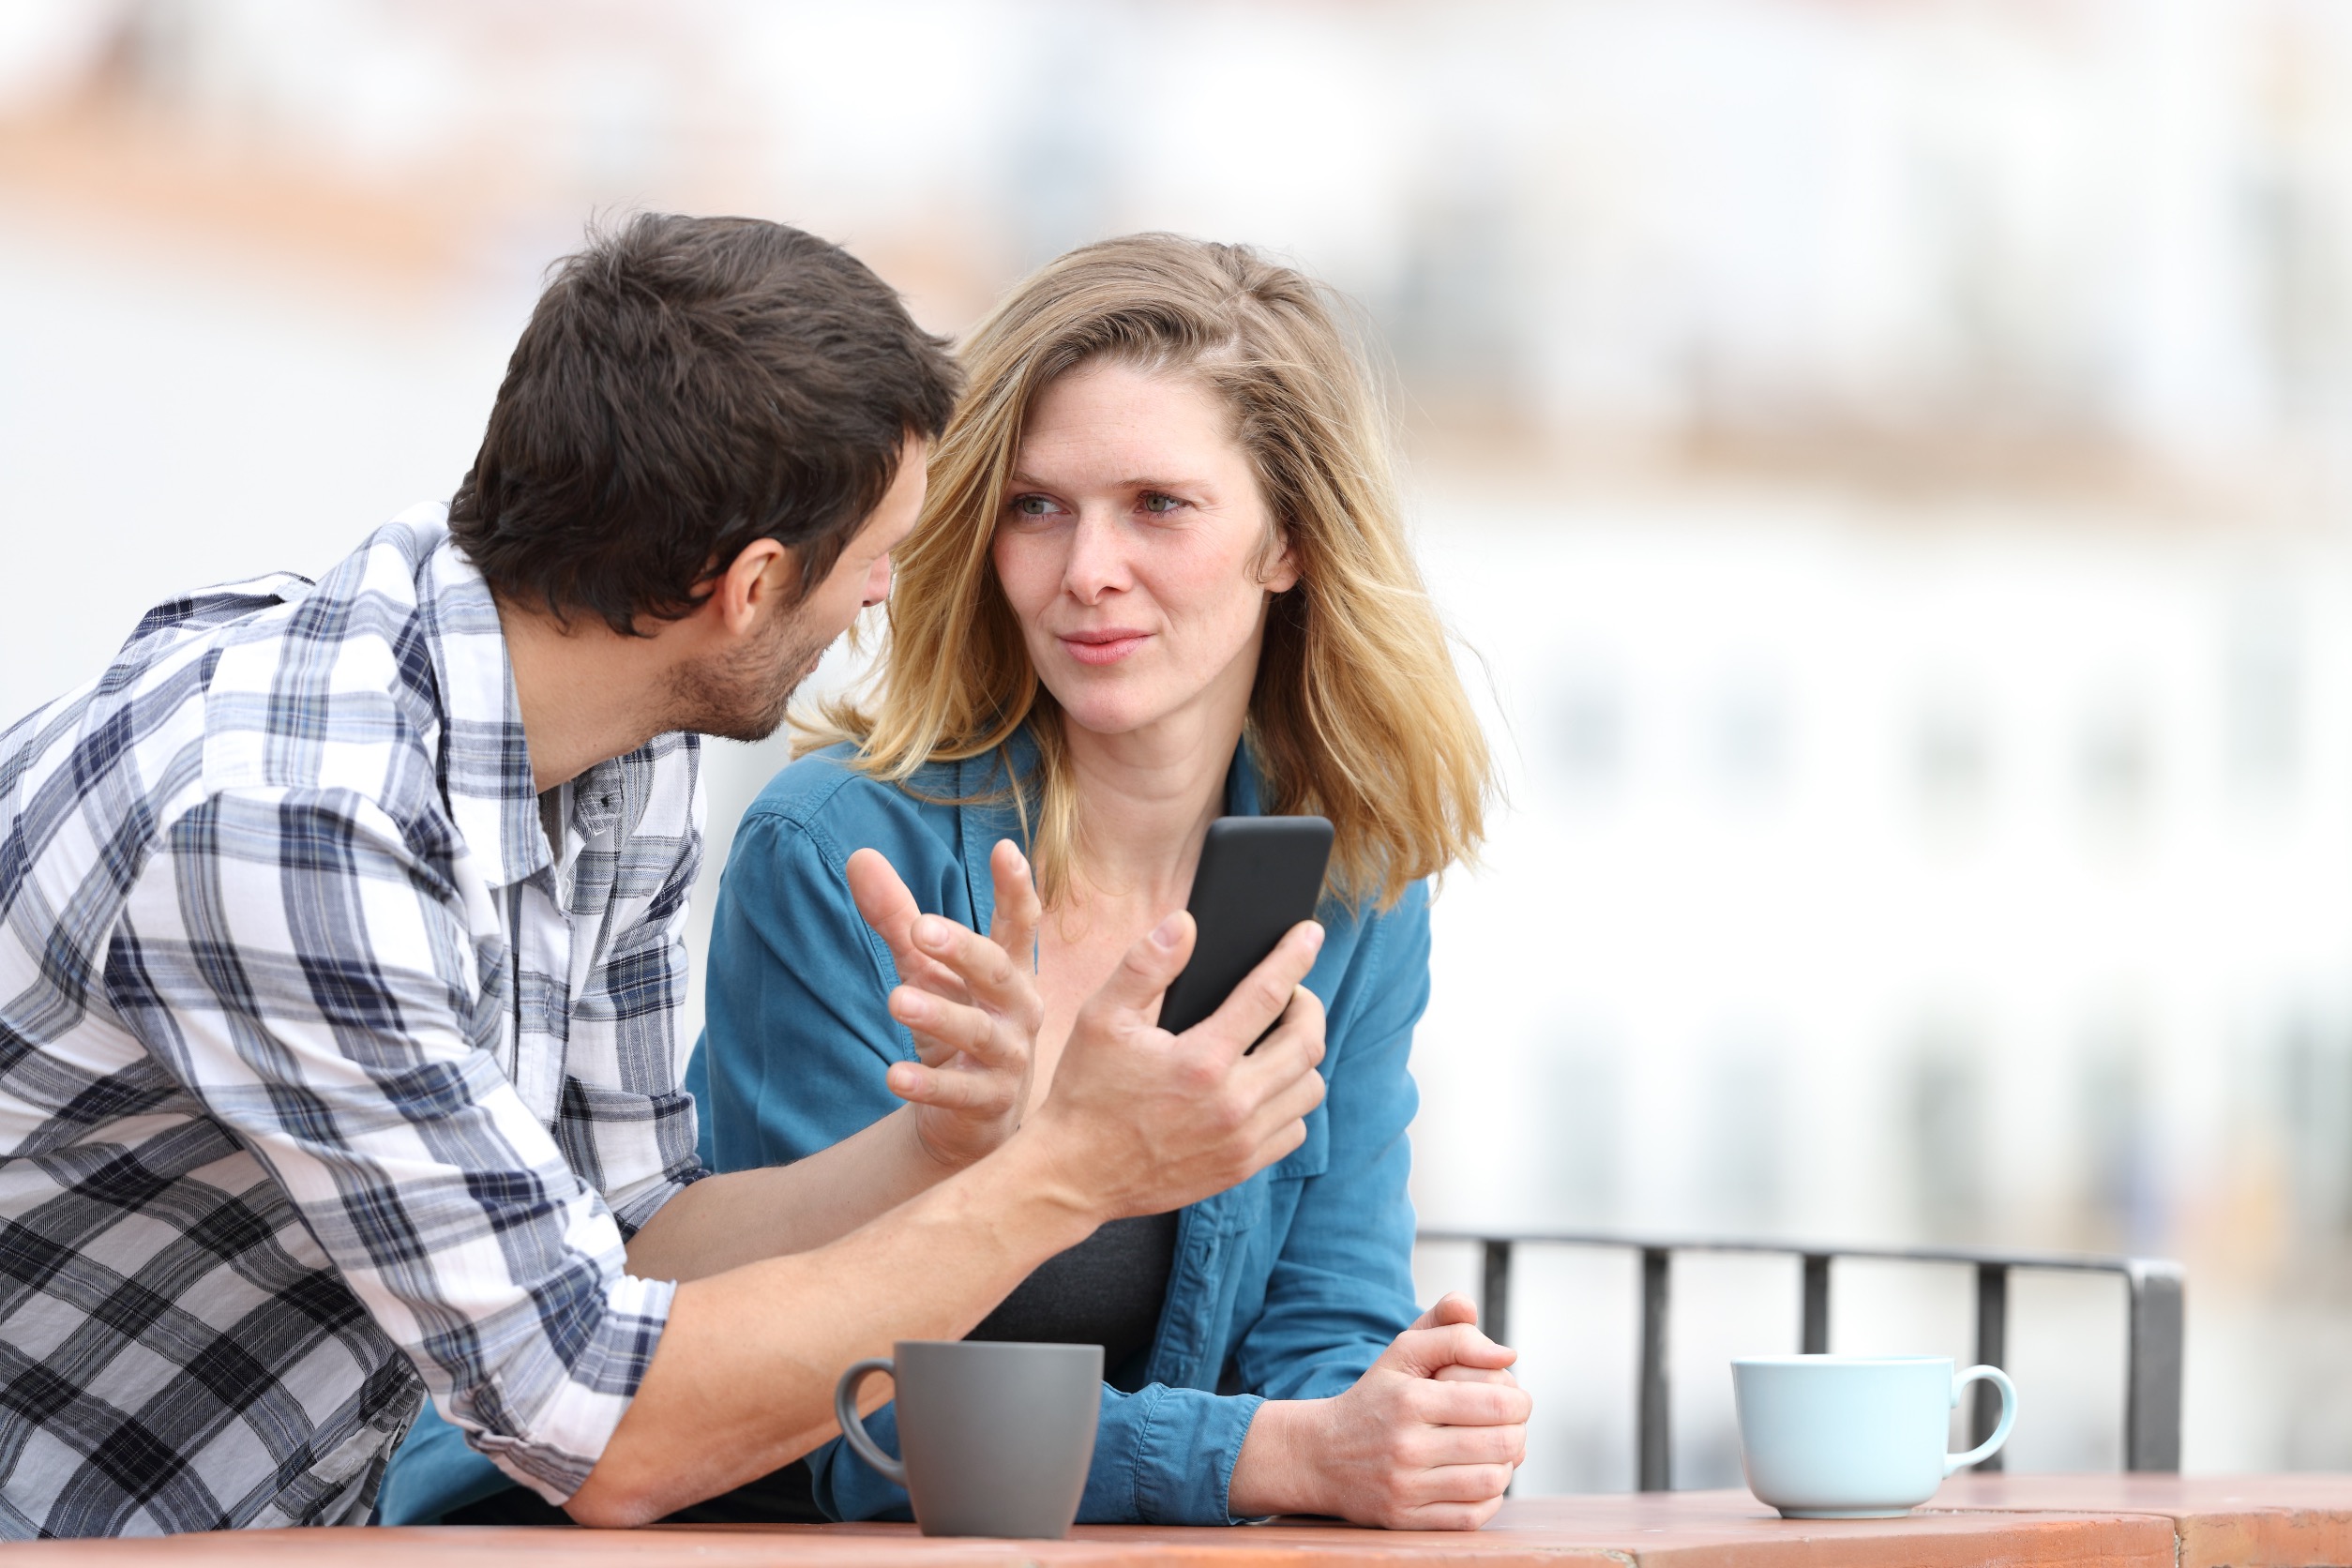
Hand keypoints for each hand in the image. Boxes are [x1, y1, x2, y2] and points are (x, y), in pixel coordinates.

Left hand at [847, 839, 1042, 1170]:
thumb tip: (859, 856)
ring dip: (939, 1014)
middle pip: (996, 971)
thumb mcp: (925, 969)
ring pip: (977, 1032)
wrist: (975, 1113)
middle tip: (920, 928)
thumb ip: (898, 917)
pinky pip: (960, 1092)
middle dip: (963, 948)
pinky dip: (928, 1085)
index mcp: (1009, 969)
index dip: (1015, 888)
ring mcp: (1009, 1057)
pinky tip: (893, 1075)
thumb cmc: (957, 1021)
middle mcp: (1019, 1008)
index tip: (1006, 849)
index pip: (1017, 923)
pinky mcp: (991, 1101)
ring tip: (896, 999)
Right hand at [1021, 911, 1328, 1222]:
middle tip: (1292, 992)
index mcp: (1202, 1060)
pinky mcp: (1240, 1167)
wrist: (1074, 1176)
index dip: (1295, 957)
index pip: (1268, 995)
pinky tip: (1266, 1086)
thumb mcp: (1101, 1019)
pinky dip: (1291, 1101)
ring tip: (1279, 1038)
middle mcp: (1232, 1104)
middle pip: (1307, 1043)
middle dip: (1308, 1006)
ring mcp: (1241, 1141)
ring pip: (1310, 1088)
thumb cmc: (1085, 1093)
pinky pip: (1294, 1129)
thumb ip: (1145, 966)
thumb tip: (1184, 924)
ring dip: (1303, 1056)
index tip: (1309, 935)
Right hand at [1228, 1292, 1530, 1528]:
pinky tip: (1478, 1479)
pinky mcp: (1407, 1519)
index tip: (1513, 1399)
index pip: (1497, 1402)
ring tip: (1496, 1453)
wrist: (1320, 1454)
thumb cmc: (1375, 1398)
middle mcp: (1407, 1445)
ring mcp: (1406, 1487)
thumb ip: (1454, 1334)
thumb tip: (1508, 1355)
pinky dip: (1488, 1498)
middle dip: (1518, 1432)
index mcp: (1411, 1399)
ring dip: (1506, 1466)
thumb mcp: (1403, 1351)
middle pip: (1502, 1444)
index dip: (1519, 1400)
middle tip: (1510, 1426)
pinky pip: (1472, 1516)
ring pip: (1492, 1482)